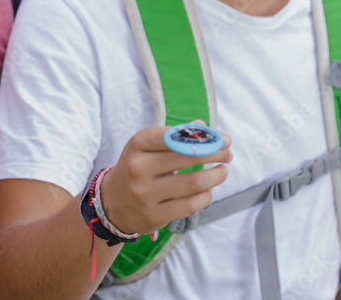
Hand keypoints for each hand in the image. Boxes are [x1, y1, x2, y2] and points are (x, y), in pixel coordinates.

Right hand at [98, 123, 231, 234]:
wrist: (112, 203)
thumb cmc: (136, 168)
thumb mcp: (146, 147)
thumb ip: (174, 136)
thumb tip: (203, 126)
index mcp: (137, 144)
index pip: (174, 135)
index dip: (204, 136)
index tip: (222, 139)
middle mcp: (139, 167)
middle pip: (187, 157)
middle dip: (215, 153)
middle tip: (228, 154)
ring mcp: (145, 193)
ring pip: (193, 183)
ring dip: (215, 176)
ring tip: (222, 172)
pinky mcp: (153, 215)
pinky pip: (189, 205)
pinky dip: (205, 197)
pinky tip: (208, 191)